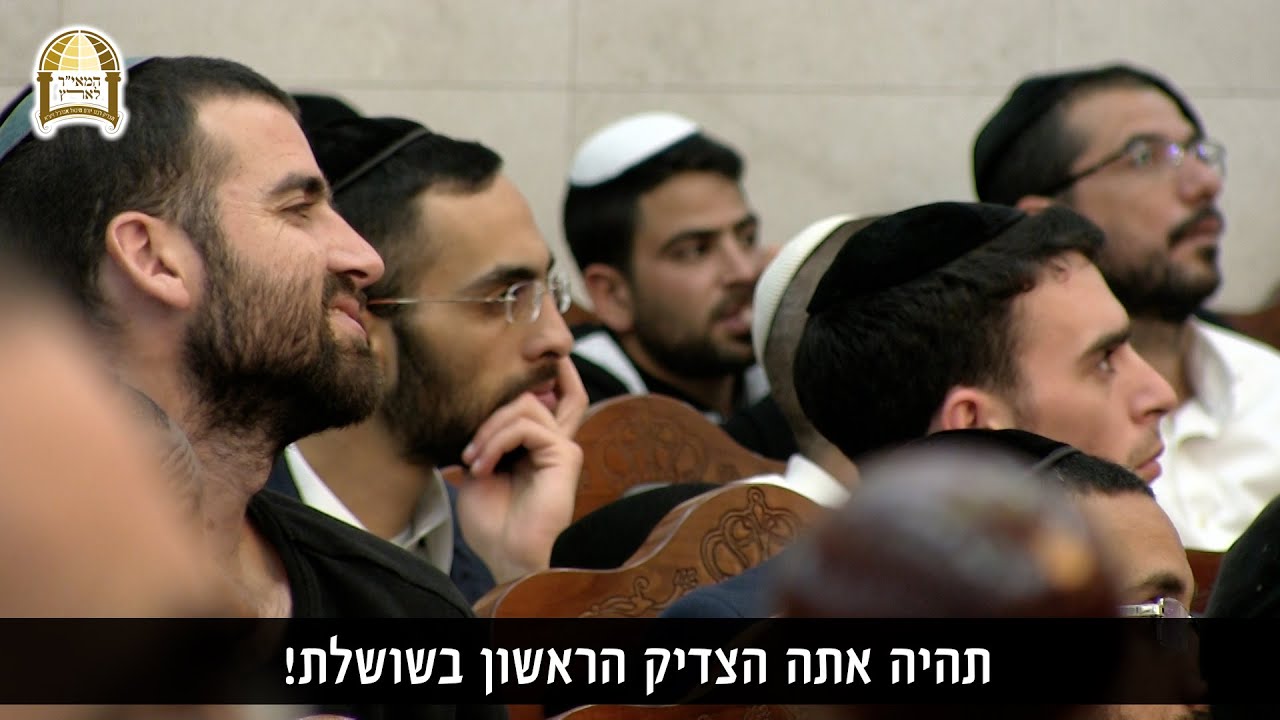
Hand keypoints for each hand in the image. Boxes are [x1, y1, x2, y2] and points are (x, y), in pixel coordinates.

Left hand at [455, 356, 585, 582]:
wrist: (508, 558)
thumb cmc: (493, 525)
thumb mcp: (478, 470)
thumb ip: (483, 437)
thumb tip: (469, 404)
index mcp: (537, 446)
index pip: (548, 397)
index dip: (539, 374)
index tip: (510, 359)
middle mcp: (556, 441)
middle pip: (565, 386)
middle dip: (541, 366)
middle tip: (513, 362)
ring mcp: (564, 446)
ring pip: (526, 404)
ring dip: (488, 429)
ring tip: (472, 460)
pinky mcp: (566, 454)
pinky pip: (527, 425)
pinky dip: (496, 440)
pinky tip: (482, 465)